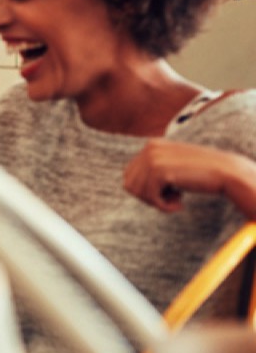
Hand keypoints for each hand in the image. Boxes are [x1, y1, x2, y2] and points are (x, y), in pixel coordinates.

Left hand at [124, 140, 247, 212]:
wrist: (226, 172)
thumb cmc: (201, 173)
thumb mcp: (173, 165)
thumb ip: (152, 168)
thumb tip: (125, 184)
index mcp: (151, 145)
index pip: (129, 175)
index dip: (145, 190)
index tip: (166, 192)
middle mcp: (149, 148)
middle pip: (129, 184)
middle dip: (148, 196)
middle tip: (171, 197)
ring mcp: (153, 158)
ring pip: (137, 192)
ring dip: (156, 202)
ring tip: (177, 199)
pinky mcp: (160, 171)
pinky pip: (150, 198)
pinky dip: (163, 207)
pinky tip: (180, 204)